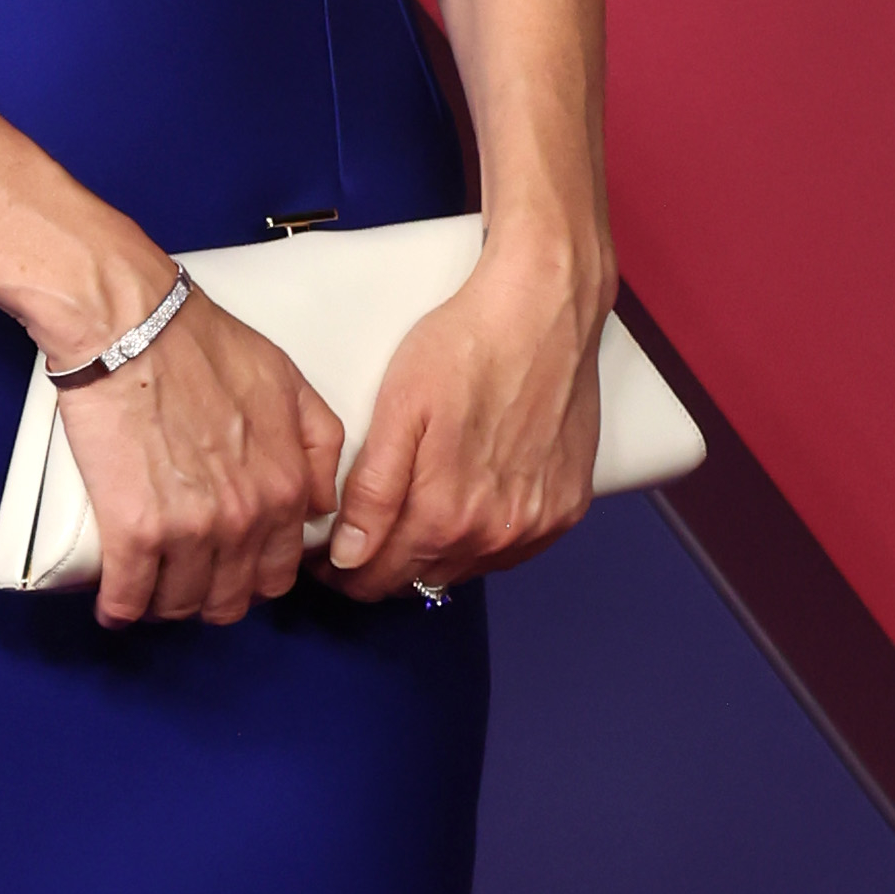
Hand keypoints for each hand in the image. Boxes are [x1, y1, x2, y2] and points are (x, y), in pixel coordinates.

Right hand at [55, 284, 347, 630]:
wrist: (129, 326)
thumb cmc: (202, 344)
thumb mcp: (287, 382)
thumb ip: (318, 445)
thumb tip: (319, 503)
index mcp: (284, 487)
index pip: (278, 572)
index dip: (252, 579)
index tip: (228, 572)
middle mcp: (246, 518)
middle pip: (231, 599)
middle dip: (211, 598)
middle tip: (186, 580)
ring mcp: (191, 529)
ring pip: (182, 604)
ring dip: (164, 604)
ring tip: (147, 588)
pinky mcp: (135, 531)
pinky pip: (130, 597)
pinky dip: (121, 608)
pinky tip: (114, 606)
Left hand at [324, 242, 606, 600]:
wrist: (544, 312)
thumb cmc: (466, 348)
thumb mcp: (398, 413)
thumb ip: (373, 494)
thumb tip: (349, 556)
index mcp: (443, 515)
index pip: (378, 580)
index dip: (344, 573)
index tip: (327, 558)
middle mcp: (494, 534)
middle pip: (421, 581)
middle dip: (383, 567)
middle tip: (360, 538)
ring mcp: (537, 525)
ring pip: (466, 570)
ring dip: (434, 558)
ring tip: (409, 521)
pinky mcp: (567, 509)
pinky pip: (513, 551)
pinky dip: (483, 542)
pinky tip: (465, 512)